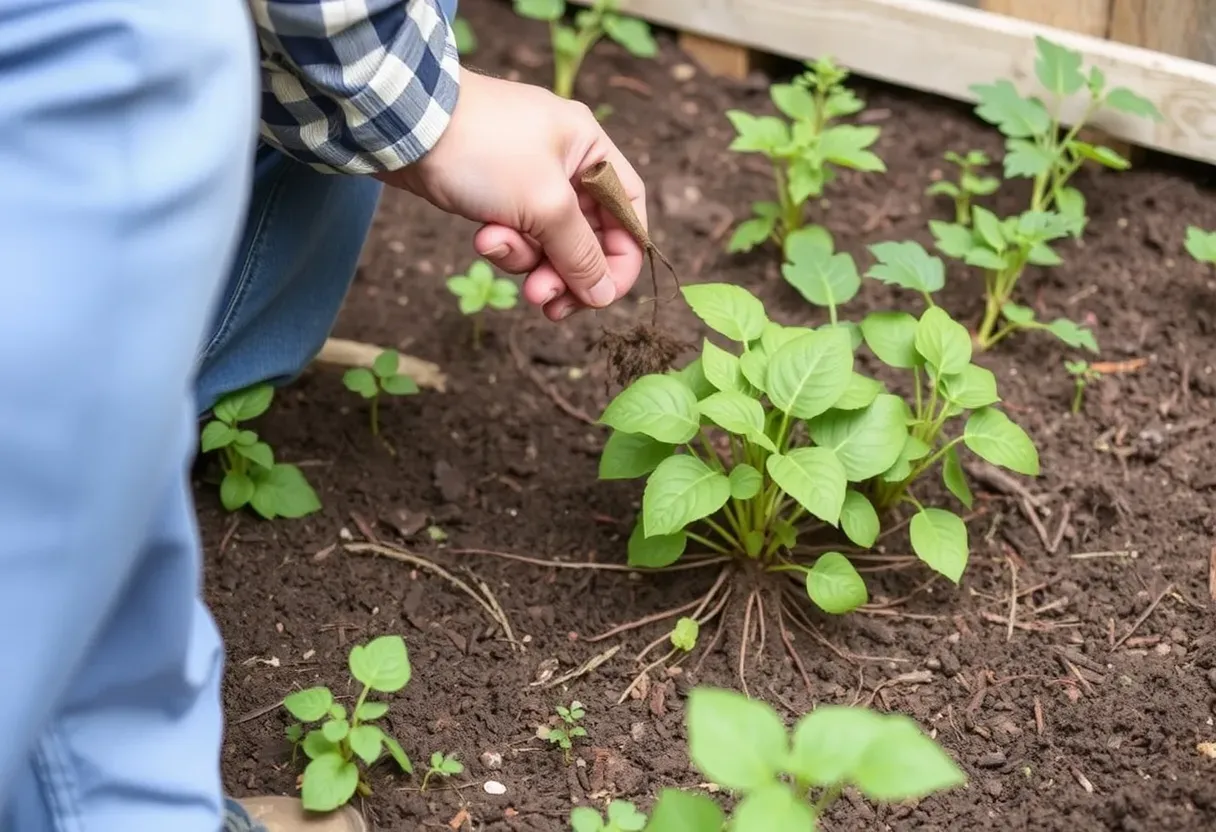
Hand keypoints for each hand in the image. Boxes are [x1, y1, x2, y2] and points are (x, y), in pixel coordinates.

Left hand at [381, 70, 646, 321]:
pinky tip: (481, 236)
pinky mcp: (496, 193)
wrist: (405, 125)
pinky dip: (502, 242)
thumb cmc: (485, 151)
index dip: (621, 259)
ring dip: (527, 259)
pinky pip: (516, 234)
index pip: (629, 214)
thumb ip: (580, 253)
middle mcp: (567, 163)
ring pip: (548, 242)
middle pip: (587, 237)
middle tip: (544, 301)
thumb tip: (603, 295)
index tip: (600, 296)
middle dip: (565, 272)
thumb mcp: (545, 205)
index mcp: (592, 150)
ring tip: (495, 248)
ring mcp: (529, 178)